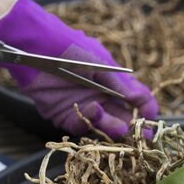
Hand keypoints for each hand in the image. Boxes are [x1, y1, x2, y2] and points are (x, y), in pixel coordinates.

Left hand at [0, 0, 157, 138]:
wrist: (33, 45)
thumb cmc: (71, 47)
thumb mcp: (100, 64)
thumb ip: (120, 85)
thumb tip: (140, 100)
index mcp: (115, 82)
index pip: (137, 99)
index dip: (146, 109)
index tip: (151, 118)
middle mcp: (102, 96)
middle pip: (123, 117)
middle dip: (133, 128)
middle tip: (140, 137)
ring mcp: (83, 105)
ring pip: (103, 125)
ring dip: (111, 126)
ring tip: (115, 125)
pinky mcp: (63, 114)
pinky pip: (79, 125)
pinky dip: (87, 122)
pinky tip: (91, 110)